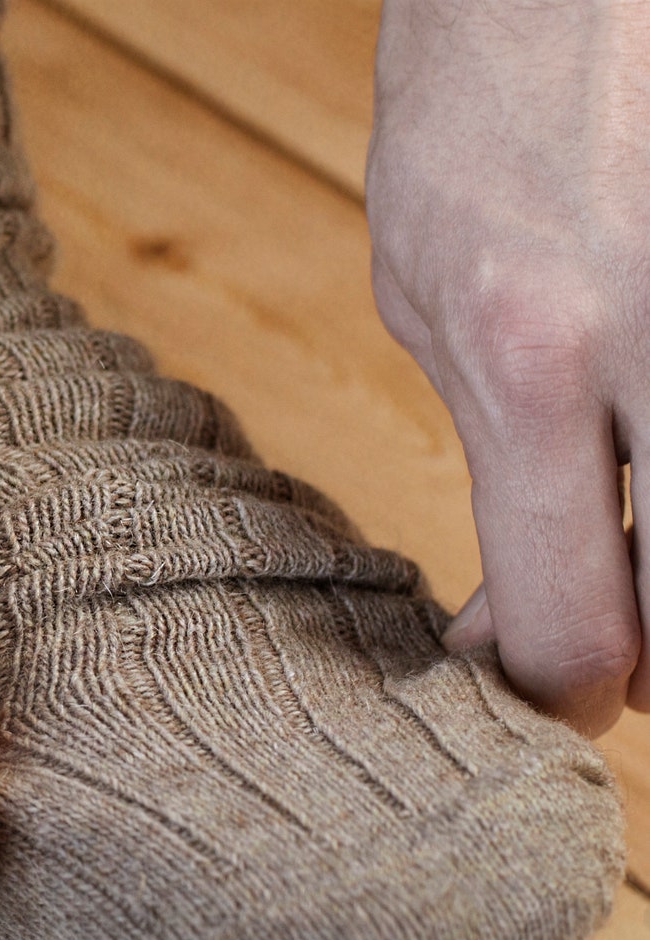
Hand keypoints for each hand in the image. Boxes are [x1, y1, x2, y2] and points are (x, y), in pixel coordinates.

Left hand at [367, 0, 649, 735]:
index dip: (555, 693)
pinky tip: (639, 458)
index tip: (533, 693)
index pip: (575, 623)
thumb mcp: (428, 305)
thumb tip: (506, 608)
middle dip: (644, 658)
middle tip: (597, 636)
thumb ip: (493, 466)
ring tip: (618, 540)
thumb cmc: (474, 129)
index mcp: (533, 360)